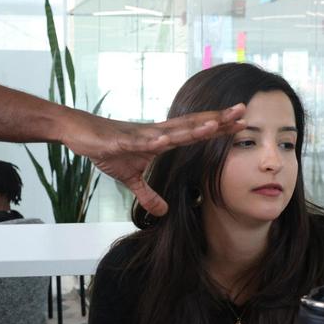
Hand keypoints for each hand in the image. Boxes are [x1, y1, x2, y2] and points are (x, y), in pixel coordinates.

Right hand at [66, 104, 245, 216]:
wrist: (79, 132)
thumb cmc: (107, 149)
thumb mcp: (130, 179)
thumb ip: (148, 194)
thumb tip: (162, 213)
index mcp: (161, 140)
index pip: (195, 132)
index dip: (217, 128)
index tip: (240, 123)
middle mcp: (156, 134)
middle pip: (192, 125)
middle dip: (217, 119)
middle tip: (243, 110)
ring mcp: (139, 135)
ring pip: (171, 131)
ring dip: (192, 127)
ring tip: (215, 124)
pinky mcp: (120, 140)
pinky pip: (138, 142)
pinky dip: (150, 141)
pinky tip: (163, 140)